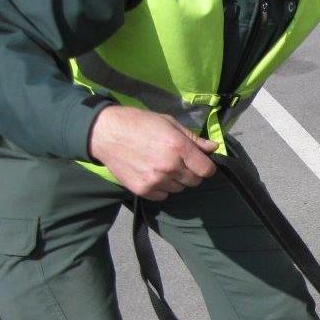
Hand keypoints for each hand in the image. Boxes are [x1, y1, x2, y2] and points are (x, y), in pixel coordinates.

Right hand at [88, 105, 217, 199]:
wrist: (106, 133)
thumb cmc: (139, 123)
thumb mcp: (169, 123)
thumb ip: (193, 138)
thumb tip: (214, 148)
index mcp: (178, 147)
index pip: (207, 170)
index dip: (206, 167)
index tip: (200, 162)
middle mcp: (169, 166)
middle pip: (194, 182)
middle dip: (191, 173)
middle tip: (178, 162)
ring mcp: (156, 180)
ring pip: (179, 189)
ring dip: (175, 180)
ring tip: (162, 166)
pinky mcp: (143, 190)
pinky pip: (163, 196)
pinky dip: (161, 188)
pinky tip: (152, 173)